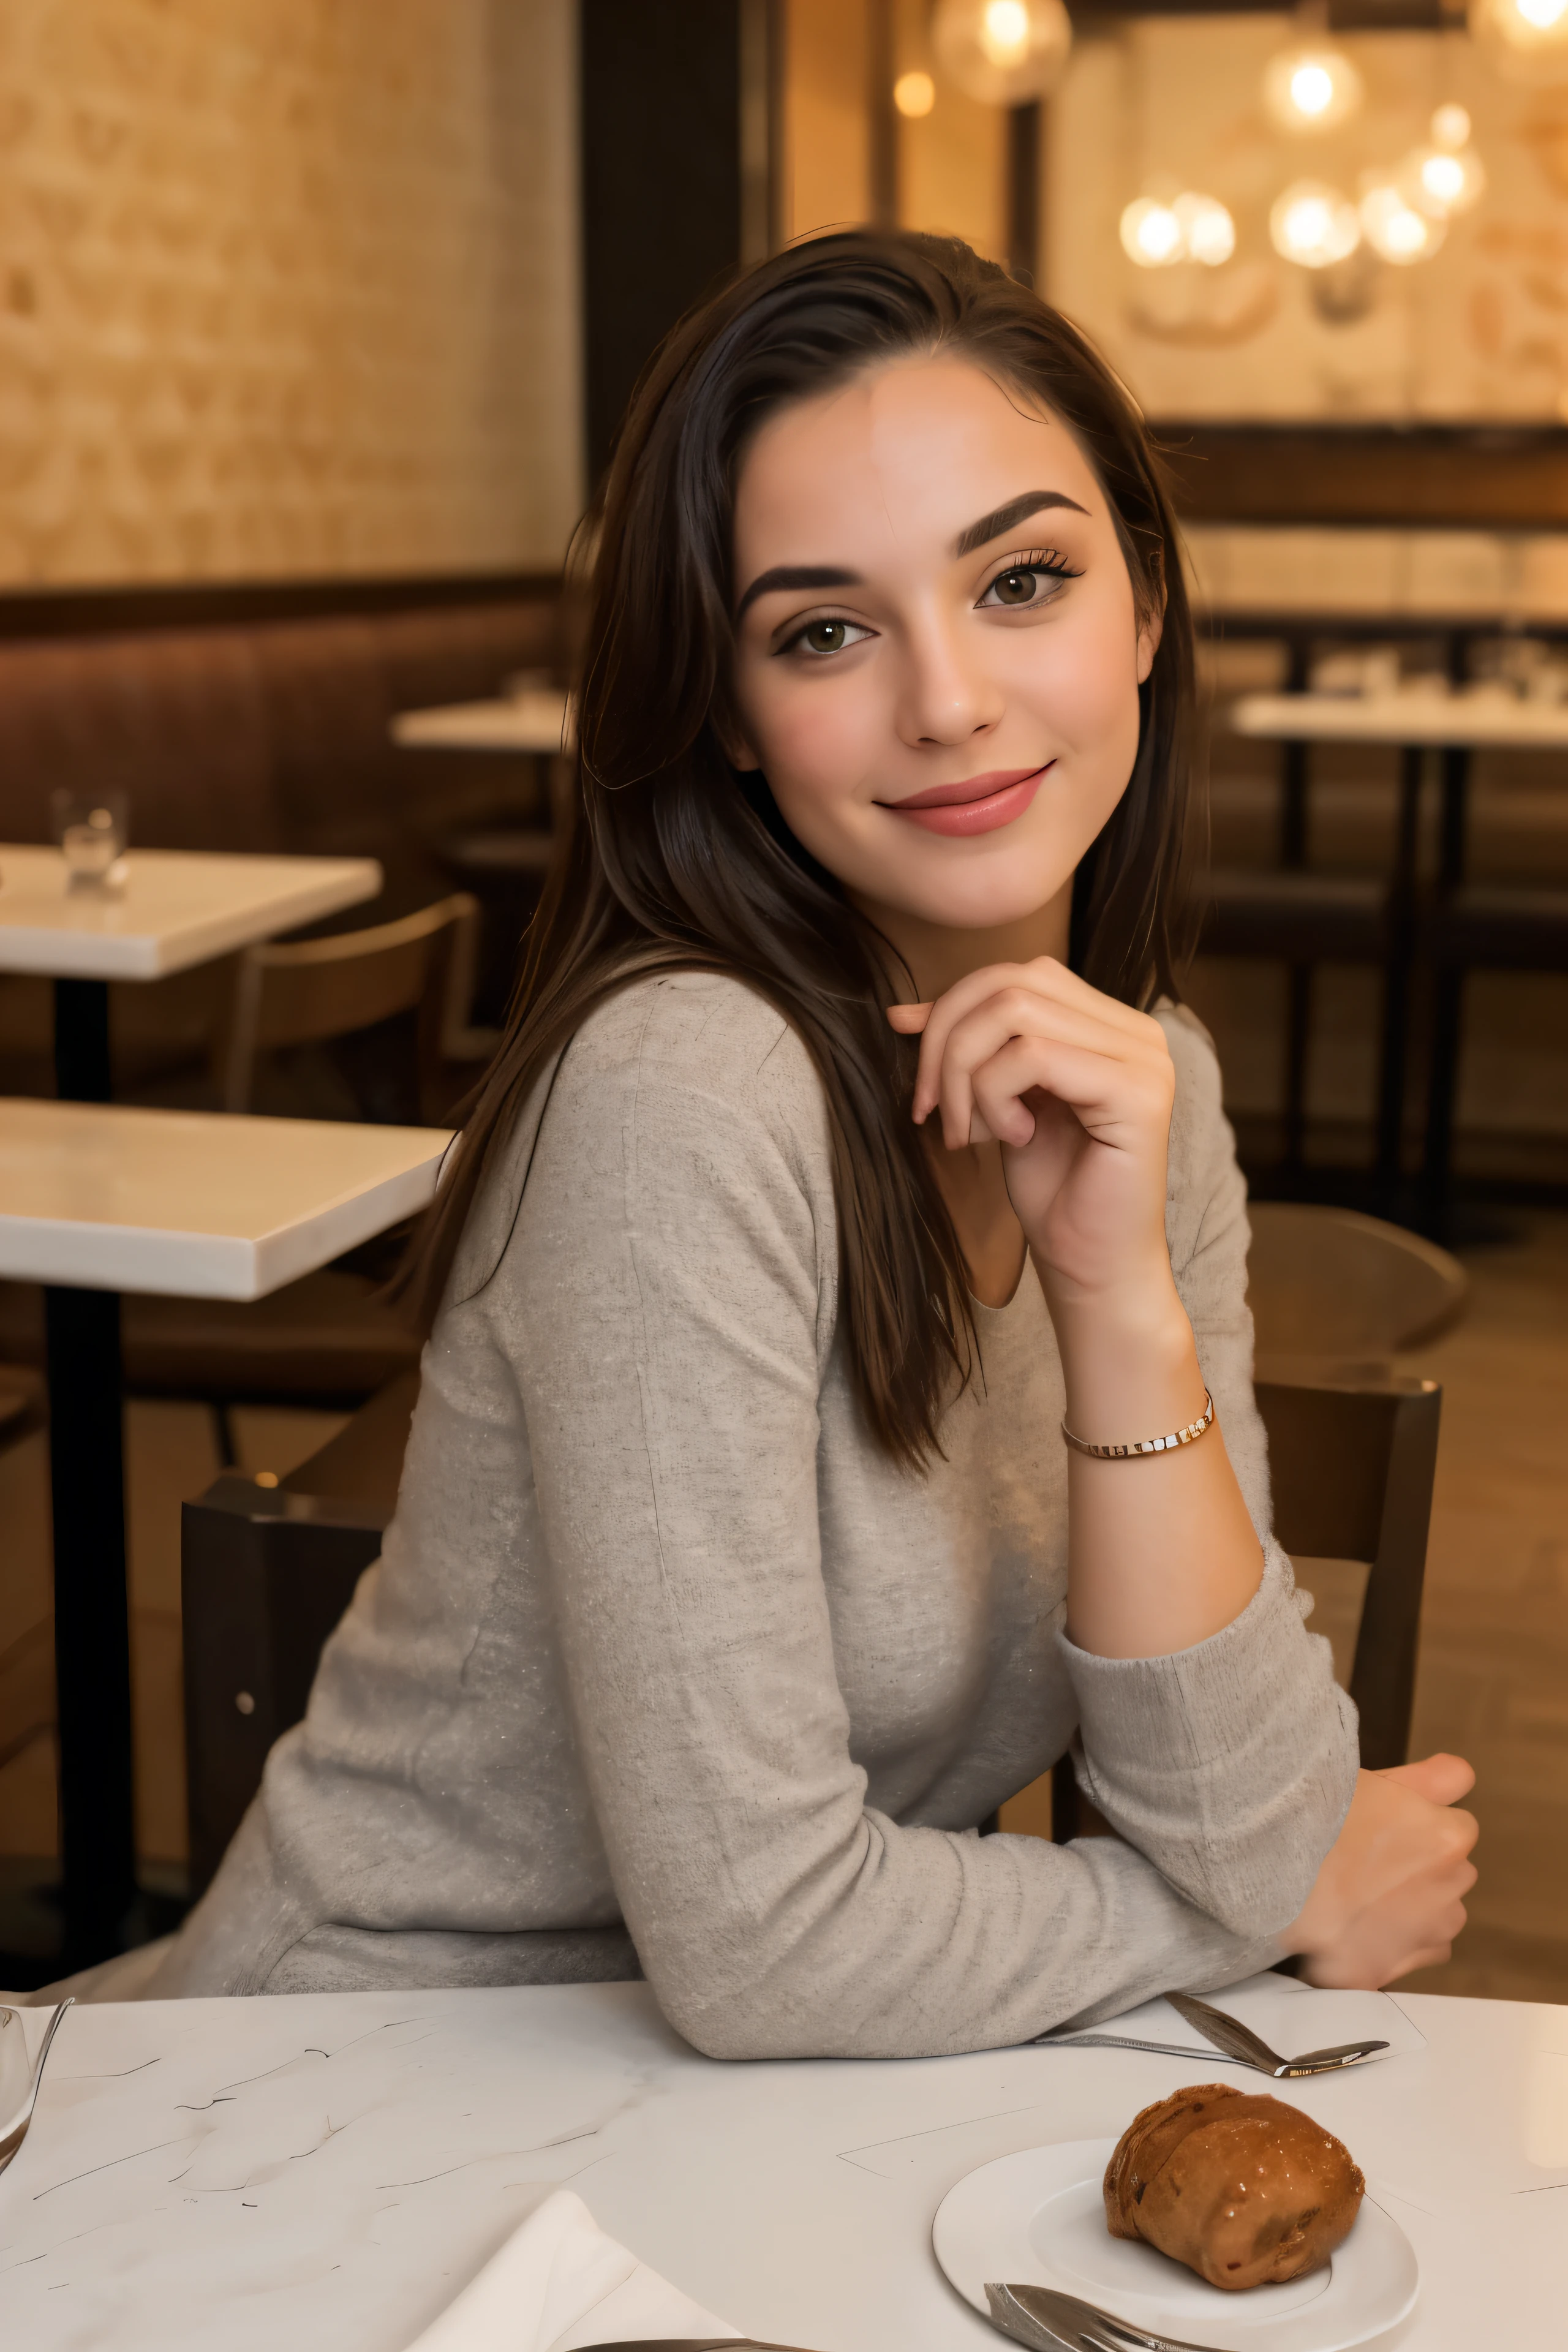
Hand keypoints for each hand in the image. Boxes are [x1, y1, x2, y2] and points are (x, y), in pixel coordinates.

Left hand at [887, 958, 1177, 1312]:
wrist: (1092, 1265)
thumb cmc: (1053, 1191)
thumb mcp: (997, 1103)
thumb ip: (970, 1049)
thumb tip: (903, 1010)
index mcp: (1110, 1025)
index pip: (1016, 975)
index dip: (952, 1012)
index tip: (921, 1081)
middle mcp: (1137, 1031)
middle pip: (1010, 984)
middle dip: (947, 1043)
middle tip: (932, 1111)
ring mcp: (1144, 1058)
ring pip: (1015, 1013)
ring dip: (966, 1074)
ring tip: (971, 1132)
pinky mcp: (1137, 1092)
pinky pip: (1033, 1057)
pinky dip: (997, 1096)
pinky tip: (1013, 1138)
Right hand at [1286, 1754, 1478, 1987]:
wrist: (1265, 1867)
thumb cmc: (1315, 1814)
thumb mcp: (1373, 1779)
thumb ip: (1430, 1778)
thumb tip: (1460, 1777)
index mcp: (1448, 1837)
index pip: (1458, 1826)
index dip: (1420, 1822)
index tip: (1387, 1824)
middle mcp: (1448, 1890)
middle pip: (1450, 1872)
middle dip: (1421, 1866)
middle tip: (1366, 1856)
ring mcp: (1423, 1935)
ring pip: (1438, 1915)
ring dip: (1414, 1907)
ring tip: (1360, 1892)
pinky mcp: (1389, 1970)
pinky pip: (1412, 1953)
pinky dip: (1395, 1943)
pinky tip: (1359, 1923)